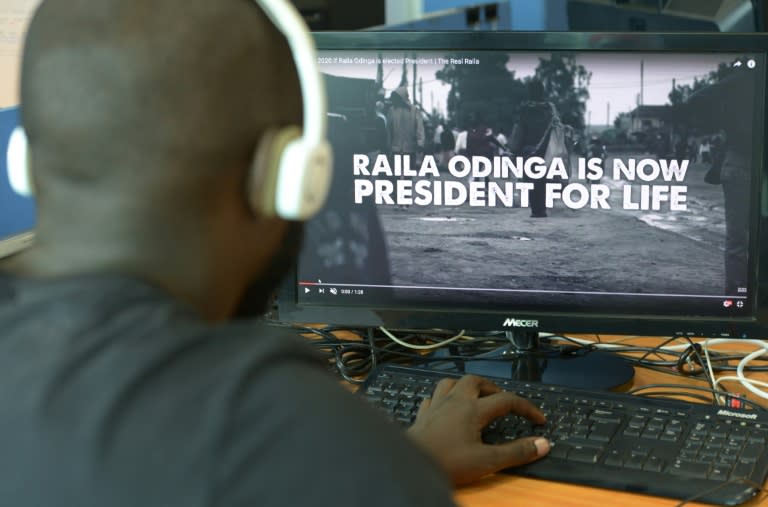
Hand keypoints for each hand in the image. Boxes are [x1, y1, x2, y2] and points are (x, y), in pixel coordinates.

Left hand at [406, 375, 549, 485]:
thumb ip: (516, 452)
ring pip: (451, 383)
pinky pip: (432, 398)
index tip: (538, 419)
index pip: (507, 400)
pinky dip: (442, 399)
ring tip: (475, 397)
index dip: (526, 408)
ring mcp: (436, 406)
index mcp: (473, 409)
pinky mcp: (422, 415)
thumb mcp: (487, 461)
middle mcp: (454, 401)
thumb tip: (542, 444)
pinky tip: (445, 407)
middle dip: (493, 388)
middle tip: (503, 401)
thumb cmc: (448, 462)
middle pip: (476, 381)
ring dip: (465, 386)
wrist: (412, 465)